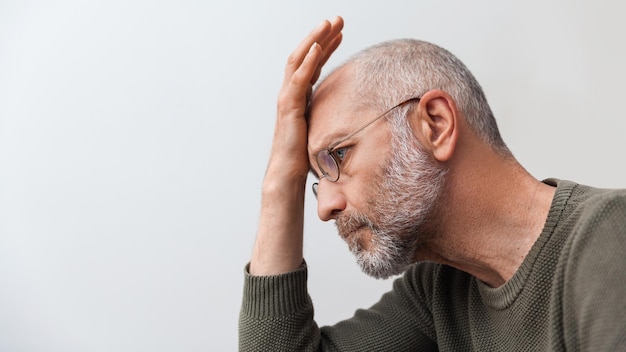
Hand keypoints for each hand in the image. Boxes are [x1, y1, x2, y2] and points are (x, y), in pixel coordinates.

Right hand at [267, 16, 343, 183]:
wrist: (288, 174)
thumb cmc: (303, 157)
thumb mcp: (321, 130)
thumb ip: (329, 117)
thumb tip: (350, 117)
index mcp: (299, 97)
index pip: (312, 65)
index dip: (325, 47)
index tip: (340, 33)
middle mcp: (291, 93)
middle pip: (305, 56)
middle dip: (321, 35)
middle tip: (337, 19)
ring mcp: (288, 98)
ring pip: (299, 60)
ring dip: (315, 39)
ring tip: (329, 23)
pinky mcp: (289, 107)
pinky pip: (299, 79)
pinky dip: (308, 61)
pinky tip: (318, 46)